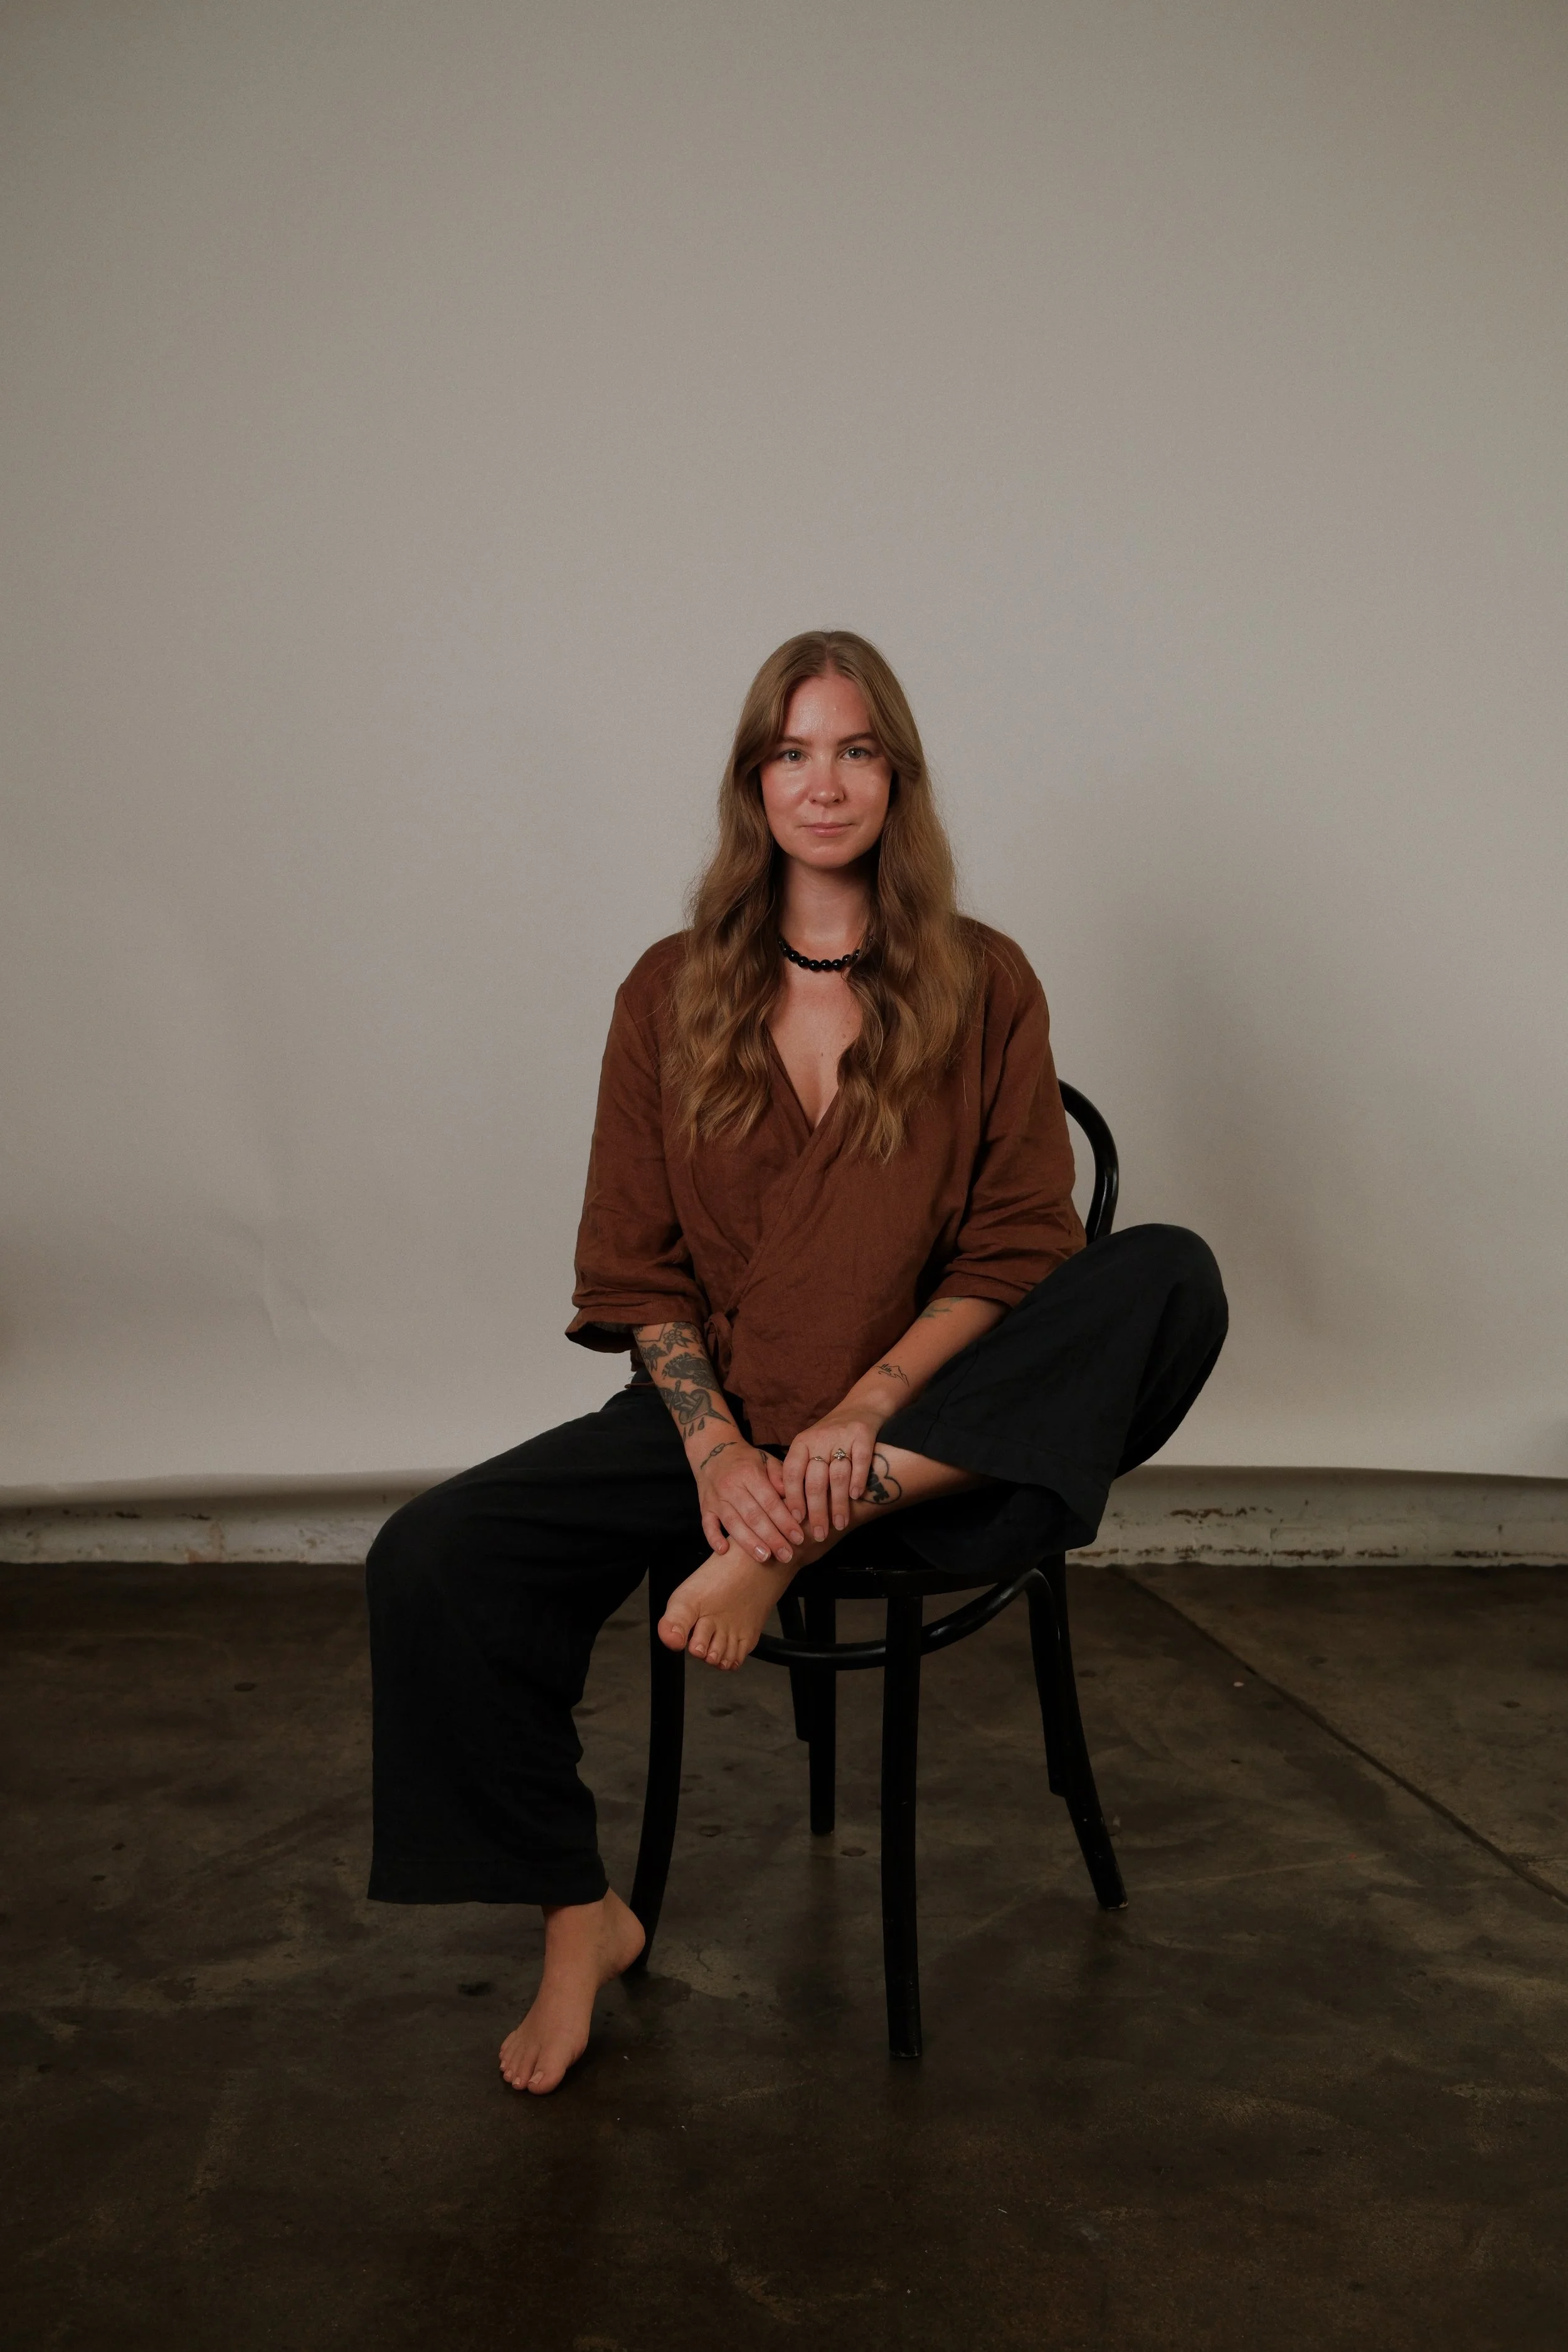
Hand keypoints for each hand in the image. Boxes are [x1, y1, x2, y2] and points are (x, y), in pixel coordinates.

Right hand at [691, 1433, 803, 1564]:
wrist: (713, 1452)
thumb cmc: (747, 1461)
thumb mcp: (766, 1460)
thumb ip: (780, 1476)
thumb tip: (792, 1495)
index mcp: (750, 1474)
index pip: (770, 1501)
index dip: (785, 1521)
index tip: (798, 1537)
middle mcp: (731, 1487)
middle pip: (753, 1516)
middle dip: (771, 1538)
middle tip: (787, 1555)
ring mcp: (716, 1499)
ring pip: (733, 1524)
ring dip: (749, 1543)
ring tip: (764, 1558)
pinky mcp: (705, 1507)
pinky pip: (707, 1525)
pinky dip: (714, 1538)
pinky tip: (724, 1552)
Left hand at [780, 1408, 884, 1541]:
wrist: (861, 1407)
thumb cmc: (830, 1437)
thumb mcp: (809, 1448)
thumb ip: (799, 1473)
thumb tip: (785, 1510)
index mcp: (801, 1443)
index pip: (792, 1473)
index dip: (793, 1498)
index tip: (796, 1521)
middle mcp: (819, 1438)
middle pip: (815, 1480)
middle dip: (817, 1511)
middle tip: (819, 1534)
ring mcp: (842, 1436)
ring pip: (837, 1475)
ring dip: (838, 1504)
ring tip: (839, 1524)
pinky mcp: (863, 1435)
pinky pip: (860, 1462)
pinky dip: (858, 1481)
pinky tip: (857, 1497)